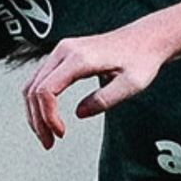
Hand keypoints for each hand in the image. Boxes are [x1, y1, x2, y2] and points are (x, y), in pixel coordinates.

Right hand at [23, 27, 169, 148]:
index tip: (61, 133)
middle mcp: (65, 51)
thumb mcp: (132, 84)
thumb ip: (105, 99)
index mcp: (80, 57)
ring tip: (47, 134)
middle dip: (38, 120)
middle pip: (33, 89)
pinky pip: (41, 80)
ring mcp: (62, 51)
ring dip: (35, 112)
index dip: (48, 116)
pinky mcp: (64, 55)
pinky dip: (40, 101)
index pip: (46, 90)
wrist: (147, 38)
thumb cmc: (143, 58)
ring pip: (33, 85)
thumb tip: (79, 114)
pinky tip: (48, 117)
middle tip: (49, 142)